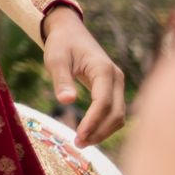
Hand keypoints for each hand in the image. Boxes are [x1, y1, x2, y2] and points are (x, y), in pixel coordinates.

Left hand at [42, 8, 126, 146]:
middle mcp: (116, 78)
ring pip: (118, 115)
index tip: (78, 136)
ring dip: (103, 131)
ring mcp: (117, 84)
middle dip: (99, 131)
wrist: (69, 31)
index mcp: (104, 70)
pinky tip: (89, 132)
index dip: (93, 122)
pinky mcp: (113, 89)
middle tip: (78, 144)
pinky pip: (114, 111)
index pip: (103, 102)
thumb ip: (61, 79)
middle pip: (116, 113)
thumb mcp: (56, 58)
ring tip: (82, 141)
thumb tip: (67, 102)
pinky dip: (104, 125)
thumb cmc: (61, 44)